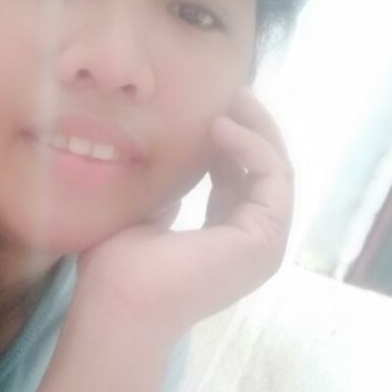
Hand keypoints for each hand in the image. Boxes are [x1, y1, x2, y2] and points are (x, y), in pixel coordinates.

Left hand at [74, 86, 293, 341]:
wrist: (118, 302)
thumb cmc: (118, 266)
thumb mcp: (146, 214)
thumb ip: (168, 192)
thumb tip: (172, 165)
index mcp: (221, 237)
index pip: (235, 177)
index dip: (224, 139)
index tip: (205, 105)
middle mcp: (248, 241)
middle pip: (260, 169)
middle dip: (246, 125)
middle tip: (227, 90)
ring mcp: (262, 243)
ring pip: (274, 168)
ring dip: (254, 128)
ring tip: (228, 96)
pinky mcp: (266, 238)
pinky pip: (273, 176)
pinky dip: (251, 145)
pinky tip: (219, 126)